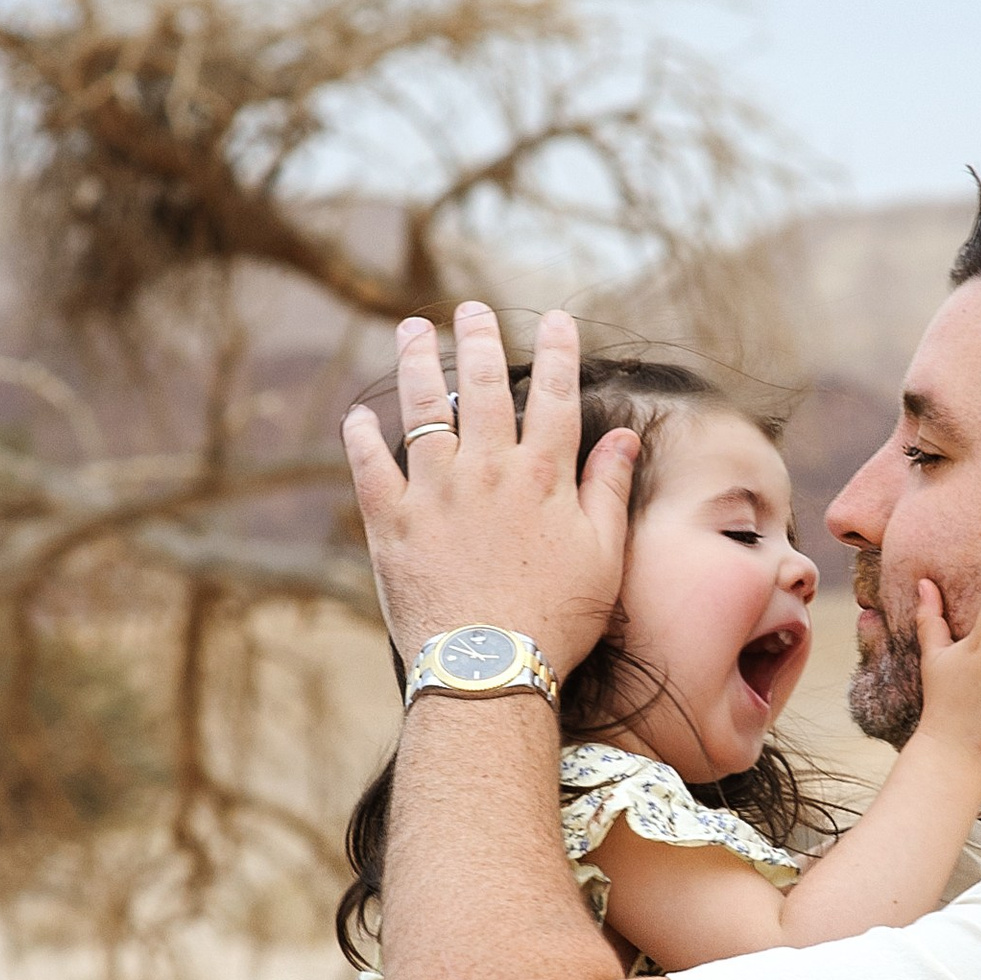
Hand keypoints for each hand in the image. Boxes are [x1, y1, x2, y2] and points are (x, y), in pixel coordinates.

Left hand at [344, 301, 636, 681]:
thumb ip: (608, 489)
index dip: (558, 351)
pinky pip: (369, 467)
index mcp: (542, 475)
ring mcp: (433, 492)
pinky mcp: (391, 523)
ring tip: (411, 329)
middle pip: (480, 386)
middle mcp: (486, 469)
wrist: (489, 670)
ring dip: (415, 363)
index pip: (554, 395)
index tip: (558, 319)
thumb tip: (624, 437)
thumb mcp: (604, 556)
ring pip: (420, 410)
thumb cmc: (557, 620)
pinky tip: (357, 415)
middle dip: (478, 339)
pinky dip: (360, 438)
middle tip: (472, 309)